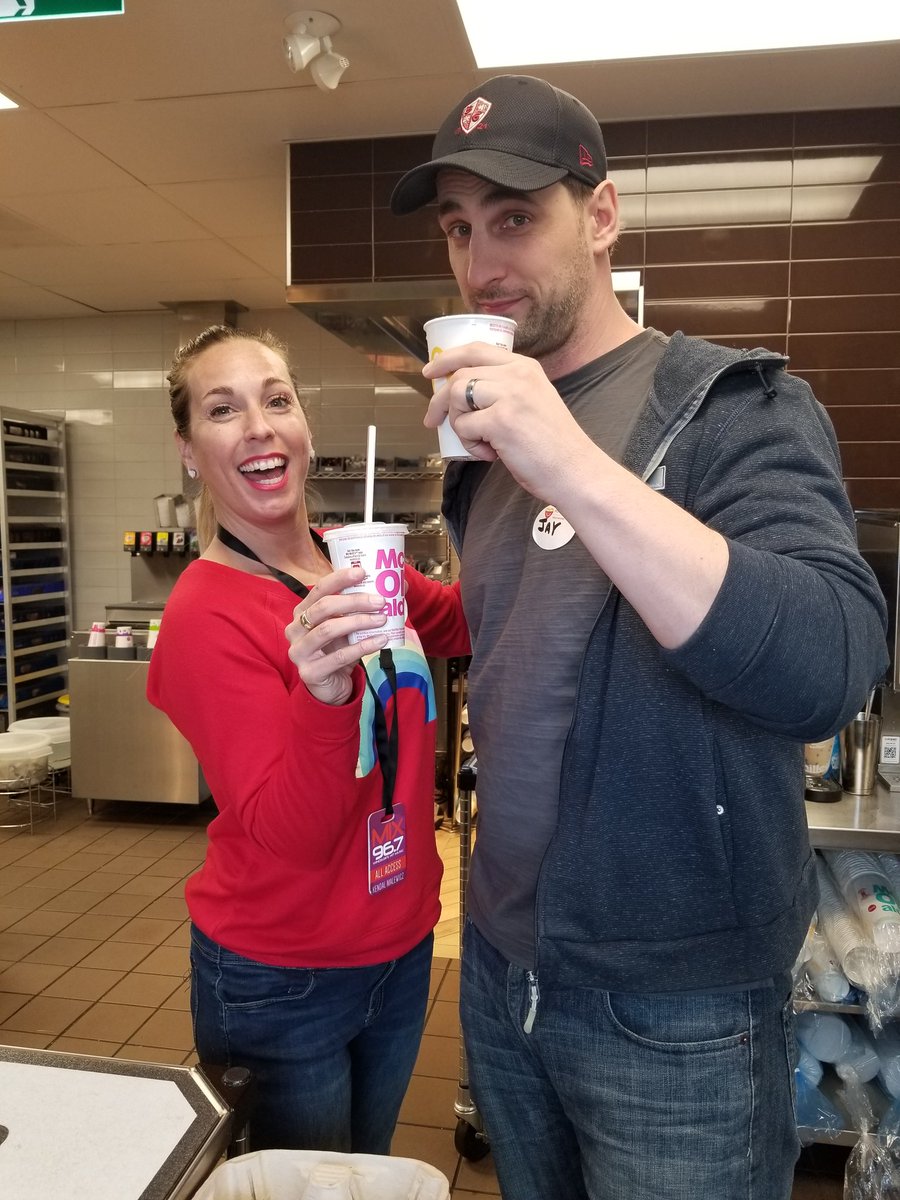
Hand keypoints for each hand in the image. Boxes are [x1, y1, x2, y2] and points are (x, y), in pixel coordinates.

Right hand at [285, 567, 388, 705]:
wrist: (330, 687)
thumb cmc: (338, 651)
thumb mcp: (349, 628)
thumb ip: (364, 609)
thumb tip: (400, 585)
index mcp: (302, 612)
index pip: (319, 589)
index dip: (340, 578)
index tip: (363, 571)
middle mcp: (295, 629)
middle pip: (324, 608)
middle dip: (354, 601)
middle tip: (380, 601)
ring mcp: (299, 652)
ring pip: (328, 630)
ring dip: (358, 622)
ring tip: (382, 620)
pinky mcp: (310, 672)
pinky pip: (339, 656)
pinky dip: (362, 647)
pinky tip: (380, 641)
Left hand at [422, 342, 595, 502]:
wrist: (575, 470)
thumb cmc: (554, 446)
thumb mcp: (534, 401)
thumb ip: (506, 390)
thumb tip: (464, 395)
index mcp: (526, 367)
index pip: (476, 350)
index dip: (447, 358)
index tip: (430, 371)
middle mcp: (518, 375)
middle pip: (460, 374)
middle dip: (440, 400)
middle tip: (434, 420)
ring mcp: (509, 395)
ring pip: (457, 396)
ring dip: (459, 424)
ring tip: (480, 443)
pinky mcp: (501, 420)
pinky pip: (464, 426)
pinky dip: (470, 444)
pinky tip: (490, 454)